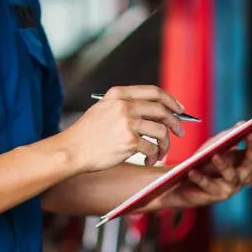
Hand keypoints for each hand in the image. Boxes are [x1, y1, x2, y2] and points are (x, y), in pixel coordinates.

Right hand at [54, 85, 185, 171]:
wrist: (71, 150)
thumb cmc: (87, 133)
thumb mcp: (103, 108)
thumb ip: (125, 104)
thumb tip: (155, 110)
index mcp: (119, 94)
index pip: (154, 92)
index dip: (171, 100)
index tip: (180, 109)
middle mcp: (124, 106)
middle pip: (162, 110)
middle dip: (176, 122)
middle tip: (180, 132)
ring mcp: (127, 124)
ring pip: (161, 131)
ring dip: (166, 143)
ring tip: (162, 152)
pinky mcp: (129, 142)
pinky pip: (153, 148)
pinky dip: (155, 156)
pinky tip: (150, 159)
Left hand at [159, 125, 251, 209]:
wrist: (185, 184)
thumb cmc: (203, 161)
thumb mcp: (215, 144)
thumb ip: (229, 134)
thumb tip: (243, 123)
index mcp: (246, 161)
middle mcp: (244, 175)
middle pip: (251, 161)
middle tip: (248, 133)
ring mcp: (232, 187)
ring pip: (231, 175)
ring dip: (223, 165)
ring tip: (214, 155)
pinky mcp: (217, 195)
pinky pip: (209, 185)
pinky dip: (200, 178)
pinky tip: (192, 171)